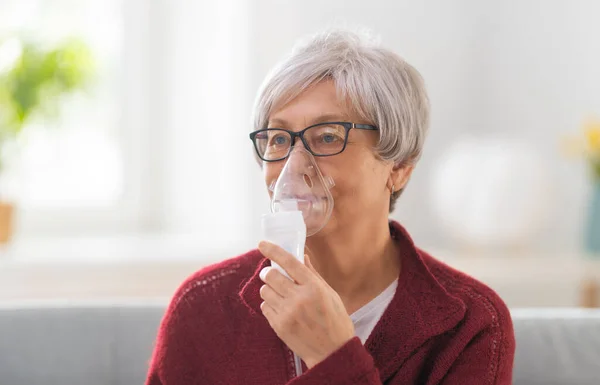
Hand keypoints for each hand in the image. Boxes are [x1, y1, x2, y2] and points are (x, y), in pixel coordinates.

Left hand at [258, 241, 354, 368]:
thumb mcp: (330, 294)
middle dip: (269, 272)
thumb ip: (313, 275)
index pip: (289, 262)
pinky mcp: (279, 326)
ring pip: (264, 291)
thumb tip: (302, 256)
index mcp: (314, 287)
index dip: (273, 250)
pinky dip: (270, 304)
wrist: (332, 353)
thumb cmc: (335, 322)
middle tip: (273, 275)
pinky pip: (264, 307)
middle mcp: (299, 298)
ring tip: (279, 295)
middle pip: (270, 275)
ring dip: (269, 289)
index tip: (262, 244)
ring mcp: (287, 313)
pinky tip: (281, 309)